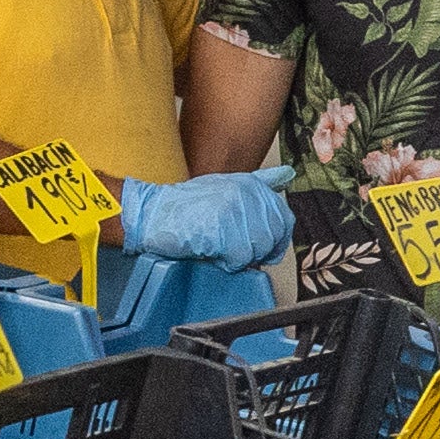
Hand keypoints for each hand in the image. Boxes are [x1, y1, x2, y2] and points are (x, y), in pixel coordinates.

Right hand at [114, 171, 293, 267]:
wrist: (152, 214)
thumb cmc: (186, 206)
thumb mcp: (227, 185)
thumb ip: (259, 183)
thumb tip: (287, 174)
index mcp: (250, 184)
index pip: (284, 217)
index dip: (275, 238)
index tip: (263, 245)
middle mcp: (245, 194)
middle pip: (273, 236)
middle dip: (258, 250)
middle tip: (235, 249)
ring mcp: (233, 211)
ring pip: (258, 249)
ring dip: (240, 257)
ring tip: (220, 248)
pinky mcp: (221, 230)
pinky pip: (241, 259)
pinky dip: (228, 263)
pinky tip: (213, 253)